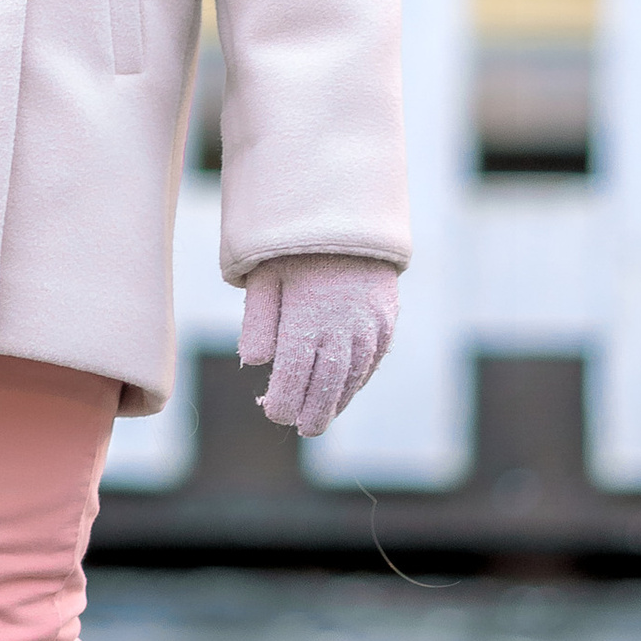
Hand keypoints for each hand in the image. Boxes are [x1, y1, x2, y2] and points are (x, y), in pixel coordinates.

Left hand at [238, 254, 401, 438]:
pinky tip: (344, 389)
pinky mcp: (386, 320)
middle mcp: (342, 328)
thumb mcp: (265, 275)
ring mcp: (370, 326)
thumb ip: (258, 321)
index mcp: (306, 319)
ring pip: (352, 377)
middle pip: (326, 387)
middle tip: (304, 428)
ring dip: (337, 400)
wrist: (347, 212)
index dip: (282, 402)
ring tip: (321, 415)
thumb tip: (253, 362)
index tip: (273, 410)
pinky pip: (372, 360)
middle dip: (313, 413)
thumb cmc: (294, 246)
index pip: (292, 378)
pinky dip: (357, 379)